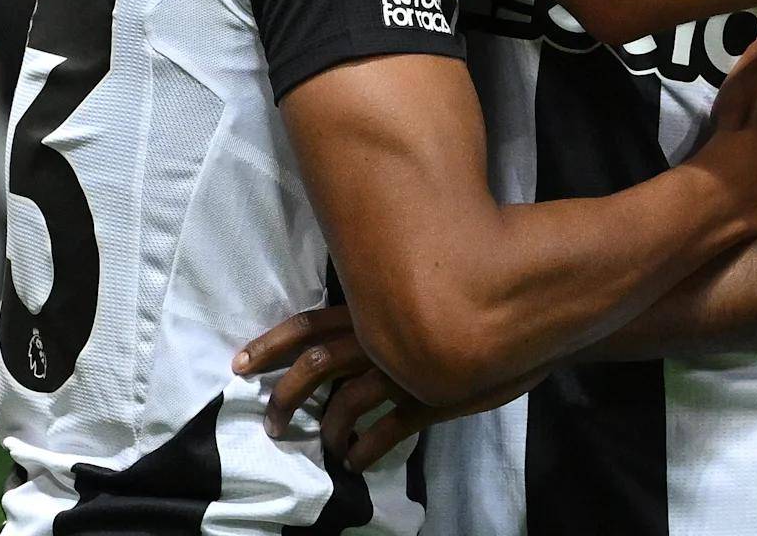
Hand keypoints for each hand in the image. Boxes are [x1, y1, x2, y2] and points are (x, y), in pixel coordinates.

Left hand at [233, 306, 466, 471]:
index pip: (310, 324)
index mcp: (374, 311)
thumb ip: (387, 306)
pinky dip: (365, 450)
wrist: (517, 316)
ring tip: (327, 450)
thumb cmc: (468, 300)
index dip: (271, 343)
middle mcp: (380, 338)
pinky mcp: (427, 399)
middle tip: (272, 423)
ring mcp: (402, 369)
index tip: (238, 364)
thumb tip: (356, 322)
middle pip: (316, 365)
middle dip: (285, 396)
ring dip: (329, 431)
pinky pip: (387, 431)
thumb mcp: (418, 295)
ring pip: (346, 404)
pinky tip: (357, 462)